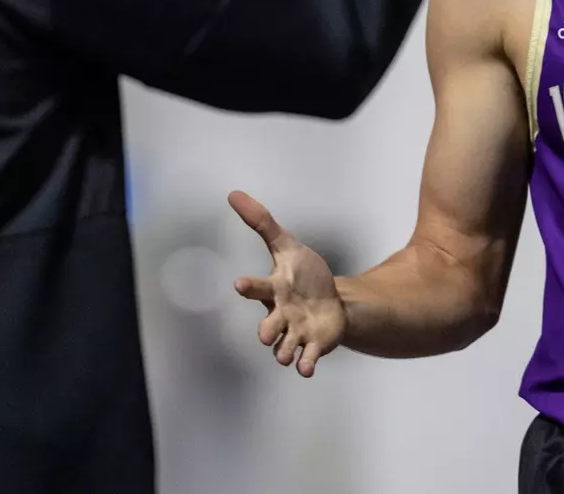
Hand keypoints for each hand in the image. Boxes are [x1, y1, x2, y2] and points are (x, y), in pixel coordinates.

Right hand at [228, 190, 346, 377]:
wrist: (330, 301)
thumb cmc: (303, 274)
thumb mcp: (287, 245)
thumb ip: (262, 223)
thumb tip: (233, 193)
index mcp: (274, 289)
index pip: (257, 288)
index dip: (249, 286)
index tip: (239, 284)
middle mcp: (280, 315)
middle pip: (269, 326)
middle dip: (267, 331)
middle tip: (266, 334)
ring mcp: (296, 333)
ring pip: (283, 348)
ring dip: (284, 352)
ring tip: (284, 355)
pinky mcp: (314, 346)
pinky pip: (306, 360)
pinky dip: (305, 365)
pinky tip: (306, 369)